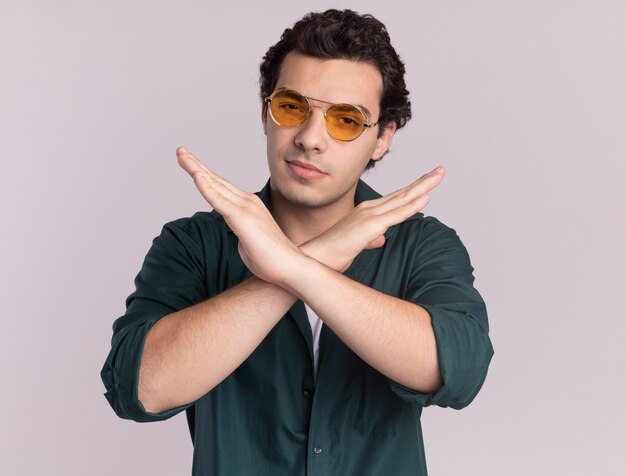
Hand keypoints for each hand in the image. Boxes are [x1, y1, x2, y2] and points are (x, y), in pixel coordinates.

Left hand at [176, 147, 304, 284]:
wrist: (289, 267)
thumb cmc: (271, 260)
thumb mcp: (249, 242)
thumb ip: (241, 233)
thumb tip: (239, 235)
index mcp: (248, 207)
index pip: (222, 187)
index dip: (205, 174)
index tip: (191, 164)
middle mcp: (247, 202)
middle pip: (216, 179)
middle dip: (195, 164)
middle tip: (180, 151)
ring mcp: (245, 207)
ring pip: (215, 184)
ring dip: (195, 168)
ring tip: (181, 154)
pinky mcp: (241, 217)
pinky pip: (218, 200)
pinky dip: (205, 187)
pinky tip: (195, 174)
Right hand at [301, 166, 444, 271]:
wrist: (314, 257)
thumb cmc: (331, 254)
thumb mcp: (356, 244)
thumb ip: (370, 239)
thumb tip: (381, 239)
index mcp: (366, 213)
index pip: (395, 199)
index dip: (413, 189)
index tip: (429, 181)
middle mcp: (369, 210)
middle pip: (402, 193)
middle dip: (424, 181)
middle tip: (440, 170)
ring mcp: (370, 216)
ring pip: (403, 199)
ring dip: (424, 186)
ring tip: (439, 174)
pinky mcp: (370, 227)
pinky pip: (396, 215)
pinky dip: (412, 205)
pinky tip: (426, 197)